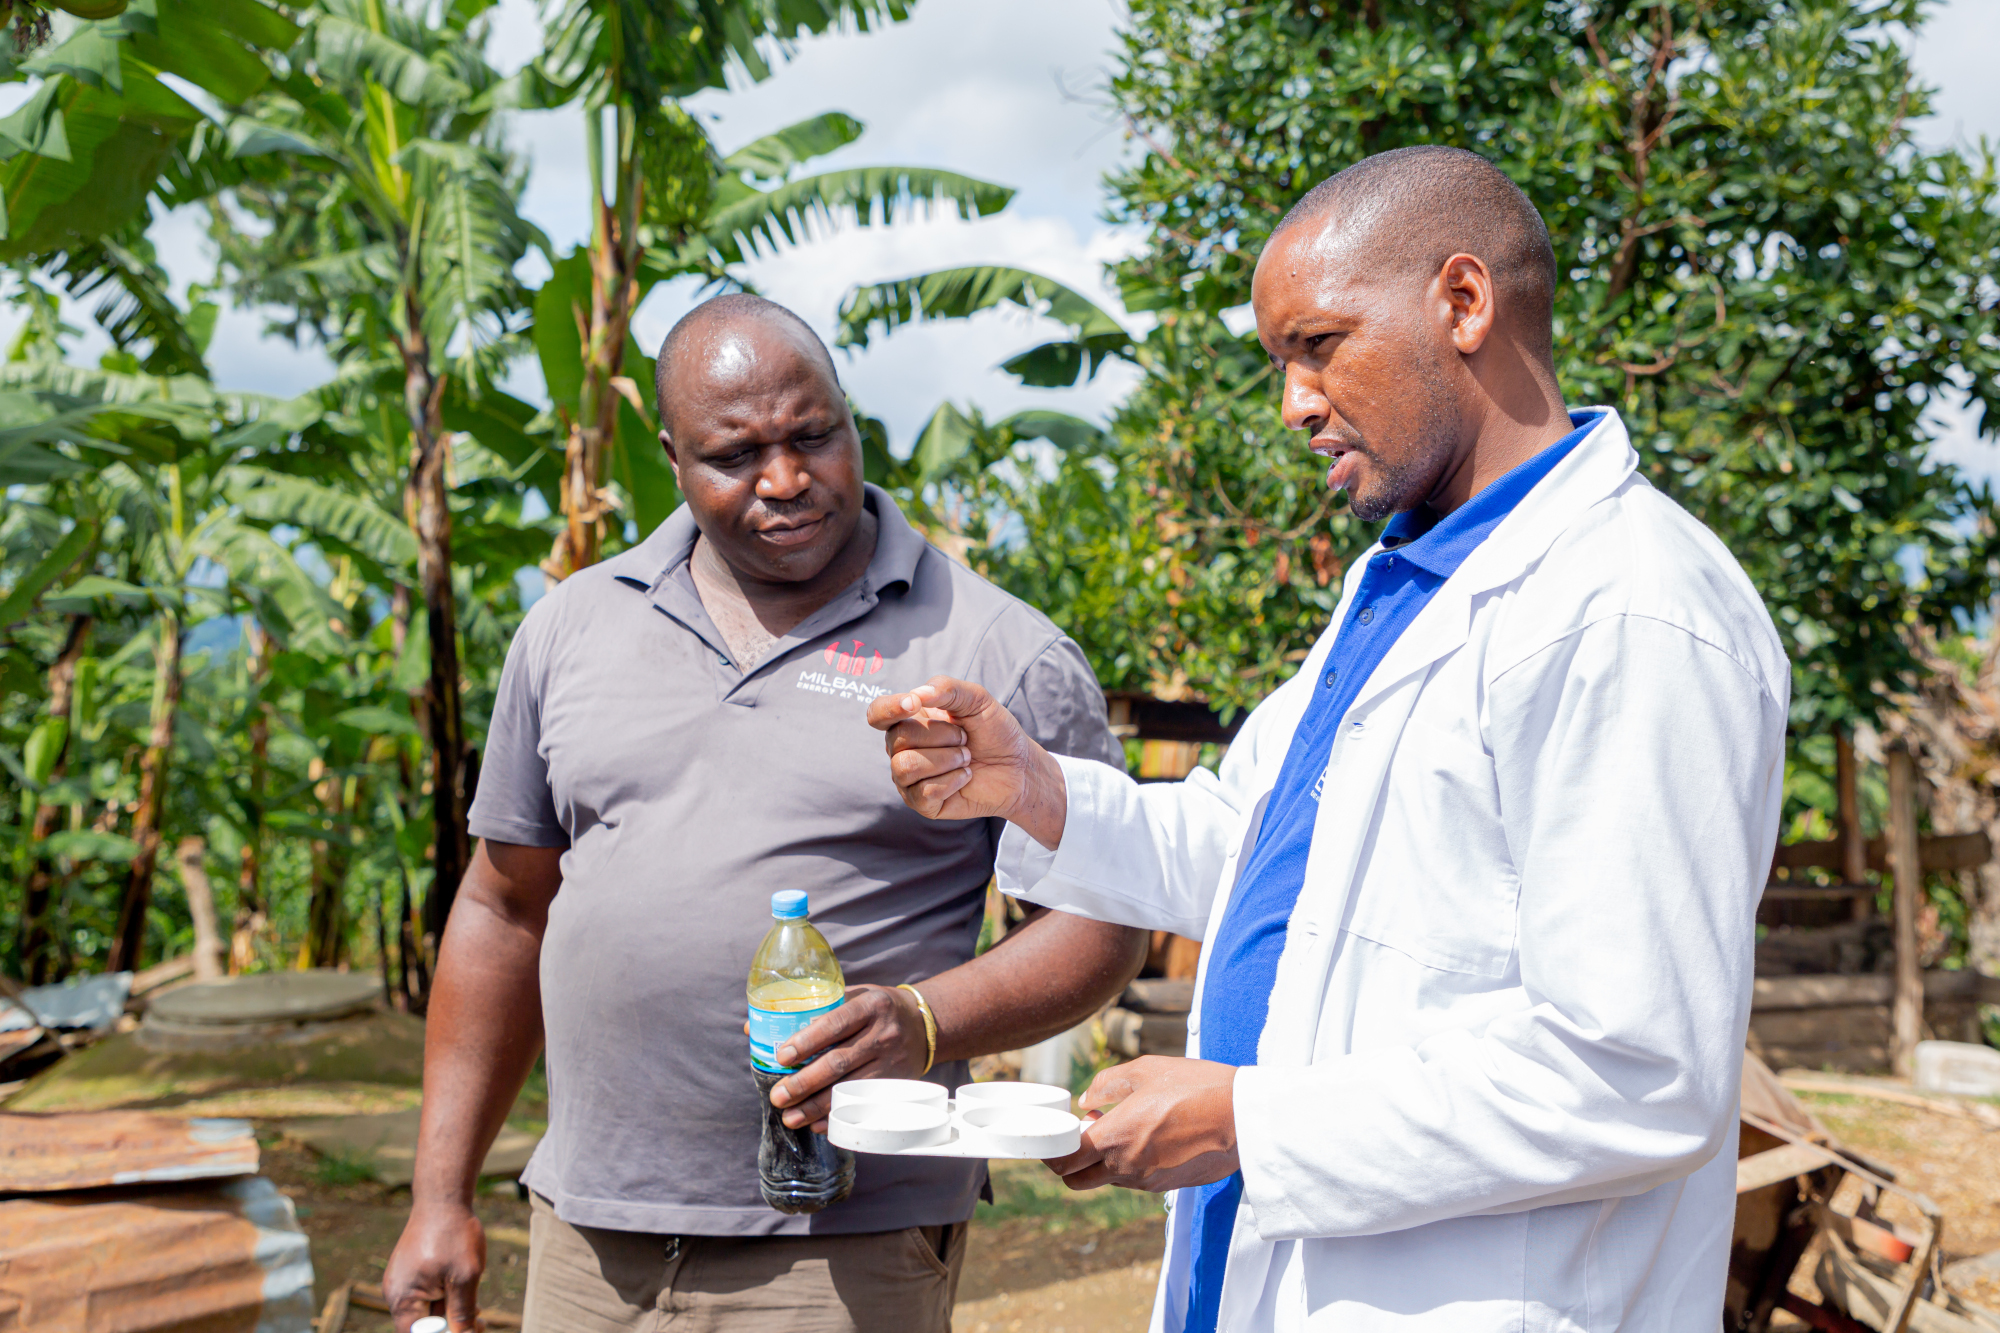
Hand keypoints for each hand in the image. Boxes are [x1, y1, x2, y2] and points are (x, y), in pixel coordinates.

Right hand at [383, 1200, 486, 1331]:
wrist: (443, 1197)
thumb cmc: (454, 1234)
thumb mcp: (465, 1277)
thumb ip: (462, 1313)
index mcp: (402, 1300)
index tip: (471, 1328)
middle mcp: (395, 1293)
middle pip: (423, 1327)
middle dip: (451, 1325)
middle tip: (481, 1320)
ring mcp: (400, 1281)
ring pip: (426, 1311)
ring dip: (450, 1311)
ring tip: (475, 1301)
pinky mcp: (409, 1272)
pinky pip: (424, 1295)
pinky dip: (444, 1296)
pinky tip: (462, 1286)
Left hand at [766, 984, 930, 1130]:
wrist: (924, 1026)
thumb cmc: (875, 1009)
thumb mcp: (853, 996)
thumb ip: (810, 1009)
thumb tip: (753, 1028)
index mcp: (870, 1005)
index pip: (835, 1024)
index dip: (807, 1042)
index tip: (781, 1058)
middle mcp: (883, 1033)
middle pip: (838, 1062)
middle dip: (804, 1083)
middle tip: (778, 1096)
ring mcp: (893, 1062)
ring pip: (849, 1089)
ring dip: (816, 1107)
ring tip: (789, 1117)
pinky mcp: (896, 1085)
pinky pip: (864, 1106)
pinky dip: (837, 1117)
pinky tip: (816, 1125)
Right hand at [866, 676, 1067, 847]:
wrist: (1018, 767)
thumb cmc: (994, 731)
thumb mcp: (977, 700)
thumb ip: (947, 689)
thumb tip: (917, 694)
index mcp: (910, 721)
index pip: (878, 713)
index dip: (889, 708)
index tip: (913, 704)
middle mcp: (903, 750)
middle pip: (898, 738)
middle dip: (941, 735)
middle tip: (965, 739)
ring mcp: (909, 779)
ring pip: (905, 766)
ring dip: (946, 759)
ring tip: (966, 758)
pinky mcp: (922, 804)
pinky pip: (924, 791)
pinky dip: (952, 780)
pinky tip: (965, 777)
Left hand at [1043, 1056, 1240, 1192]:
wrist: (1244, 1117)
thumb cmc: (1197, 1088)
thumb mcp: (1146, 1070)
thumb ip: (1107, 1085)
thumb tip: (1085, 1101)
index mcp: (1115, 1138)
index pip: (1063, 1162)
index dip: (1051, 1151)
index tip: (1057, 1134)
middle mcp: (1126, 1167)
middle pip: (1076, 1181)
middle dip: (1070, 1163)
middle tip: (1083, 1134)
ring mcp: (1147, 1181)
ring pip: (1106, 1180)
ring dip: (1102, 1161)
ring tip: (1121, 1127)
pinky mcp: (1167, 1186)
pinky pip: (1134, 1181)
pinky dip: (1128, 1165)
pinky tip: (1145, 1137)